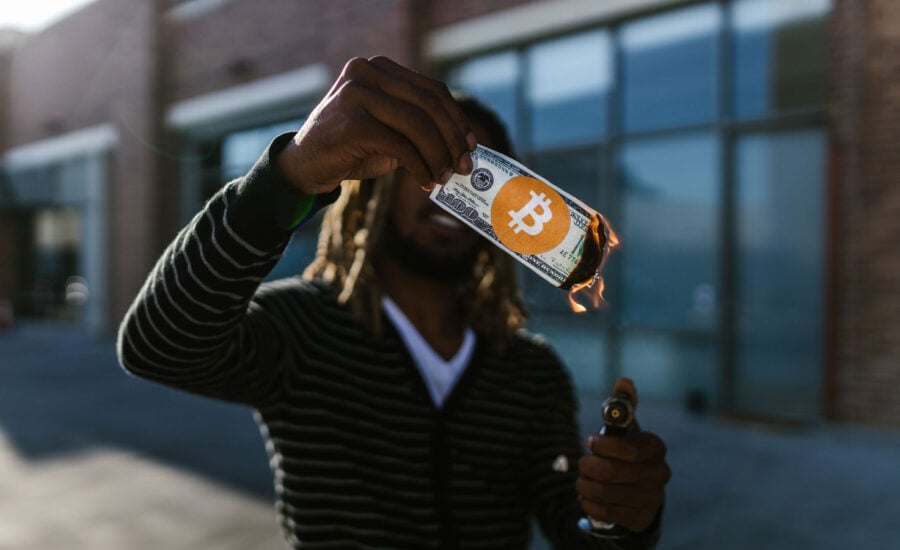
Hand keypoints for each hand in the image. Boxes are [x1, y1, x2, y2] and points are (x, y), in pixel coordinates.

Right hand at [276, 56, 476, 195]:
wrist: (304, 165)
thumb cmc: (350, 148)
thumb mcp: (387, 130)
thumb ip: (417, 128)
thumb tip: (461, 147)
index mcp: (378, 68)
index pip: (431, 90)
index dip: (456, 118)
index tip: (471, 144)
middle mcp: (366, 73)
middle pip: (428, 105)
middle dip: (452, 139)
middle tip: (464, 166)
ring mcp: (357, 95)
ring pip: (418, 126)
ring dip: (438, 156)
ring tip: (444, 177)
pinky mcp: (353, 123)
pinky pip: (401, 147)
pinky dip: (420, 167)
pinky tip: (426, 182)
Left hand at [577, 378, 670, 532]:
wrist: (638, 491)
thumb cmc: (626, 453)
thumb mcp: (625, 430)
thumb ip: (622, 406)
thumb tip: (624, 380)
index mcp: (655, 448)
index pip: (629, 450)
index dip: (604, 447)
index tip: (590, 443)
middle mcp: (659, 474)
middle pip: (613, 473)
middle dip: (589, 467)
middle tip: (581, 465)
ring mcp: (652, 498)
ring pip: (606, 493)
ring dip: (585, 486)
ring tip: (582, 481)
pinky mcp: (640, 518)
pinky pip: (605, 511)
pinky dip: (589, 503)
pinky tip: (587, 497)